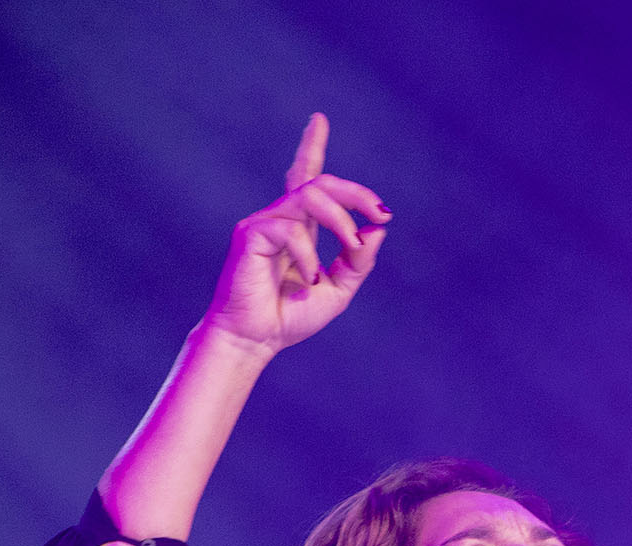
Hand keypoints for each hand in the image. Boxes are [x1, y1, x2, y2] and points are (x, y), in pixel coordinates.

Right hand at [200, 113, 390, 355]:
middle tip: (381, 212)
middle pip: (319, 183)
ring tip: (352, 248)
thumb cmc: (289, 317)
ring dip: (342, 221)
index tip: (319, 120)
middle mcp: (282, 219)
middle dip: (356, 192)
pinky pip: (291, 230)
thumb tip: (378, 232)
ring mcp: (264, 224)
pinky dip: (309, 254)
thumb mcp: (338, 291)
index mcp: (300, 228)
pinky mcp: (250, 235)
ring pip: (310, 198)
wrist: (255, 340)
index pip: (305, 178)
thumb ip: (357, 263)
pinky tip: (311, 278)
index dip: (311, 147)